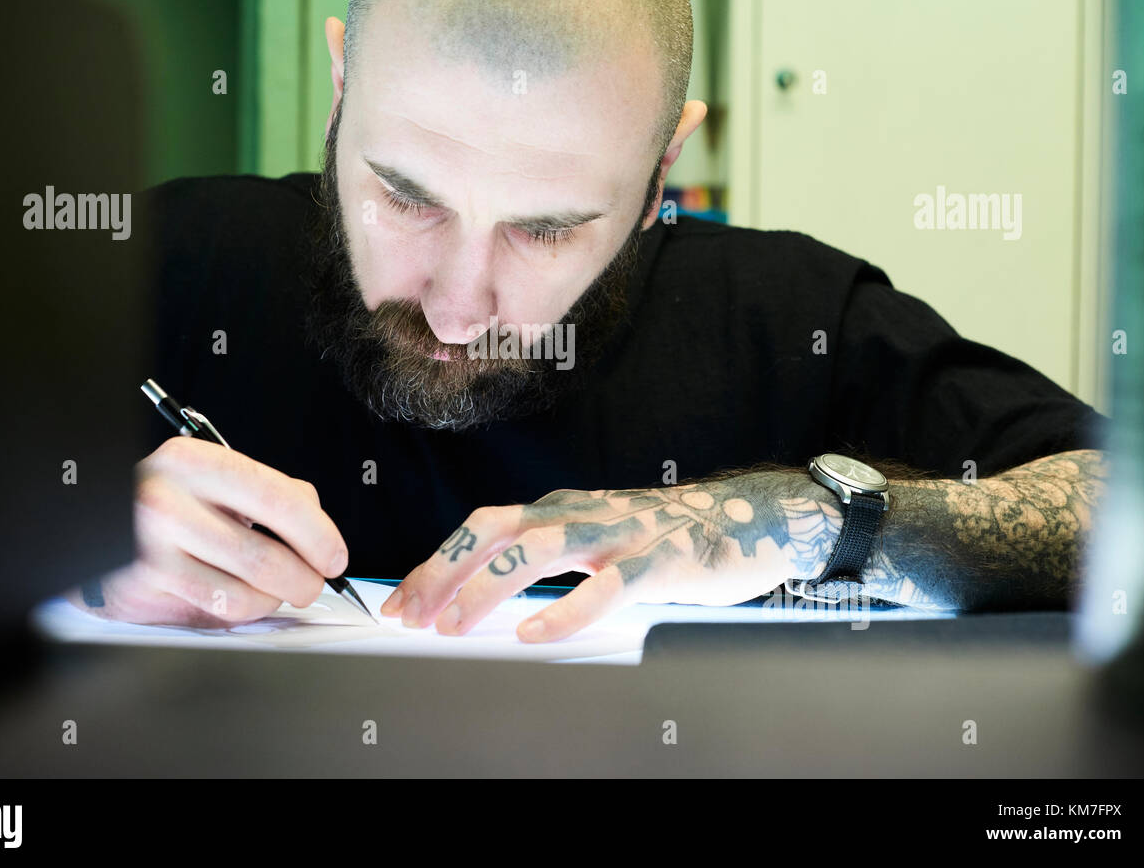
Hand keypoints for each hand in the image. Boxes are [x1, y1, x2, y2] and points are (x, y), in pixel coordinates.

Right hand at [67, 436, 347, 625]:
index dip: (319, 535)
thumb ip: (267, 490)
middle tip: (313, 581)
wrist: (97, 518)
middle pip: (266, 557)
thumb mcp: (212, 474)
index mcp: (195, 463)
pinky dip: (248, 609)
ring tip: (277, 588)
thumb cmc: (166, 496)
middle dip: (306, 579)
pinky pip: (219, 610)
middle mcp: (169, 503)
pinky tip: (245, 595)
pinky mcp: (145, 588)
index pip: (279, 499)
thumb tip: (317, 523)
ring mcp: (152, 549)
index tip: (334, 555)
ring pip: (246, 593)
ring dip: (276, 598)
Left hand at [381, 476, 840, 641]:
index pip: (482, 529)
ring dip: (489, 587)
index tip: (399, 603)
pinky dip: (564, 610)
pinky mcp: (655, 560)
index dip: (437, 563)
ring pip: (539, 549)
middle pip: (496, 531)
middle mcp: (579, 513)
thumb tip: (481, 596)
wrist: (744, 519)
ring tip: (456, 625)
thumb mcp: (592, 538)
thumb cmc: (660, 537)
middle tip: (410, 616)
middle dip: (445, 572)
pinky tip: (533, 634)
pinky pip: (604, 586)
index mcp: (559, 509)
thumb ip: (546, 556)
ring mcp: (617, 534)